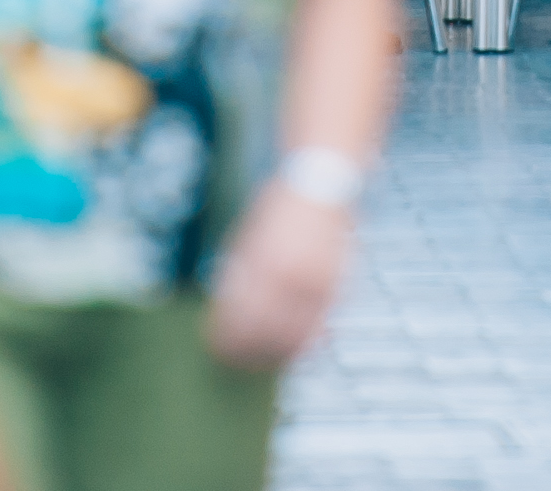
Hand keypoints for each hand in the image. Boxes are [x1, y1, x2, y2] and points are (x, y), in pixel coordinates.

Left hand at [204, 181, 353, 367]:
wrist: (321, 187)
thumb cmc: (276, 210)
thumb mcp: (247, 239)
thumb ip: (238, 275)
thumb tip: (225, 312)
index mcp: (265, 263)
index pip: (241, 317)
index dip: (227, 339)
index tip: (215, 348)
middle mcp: (294, 278)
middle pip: (267, 335)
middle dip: (247, 354)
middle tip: (233, 363)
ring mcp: (318, 285)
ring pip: (295, 339)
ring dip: (274, 356)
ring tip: (258, 364)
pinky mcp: (335, 288)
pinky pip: (317, 328)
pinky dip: (301, 344)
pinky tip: (287, 350)